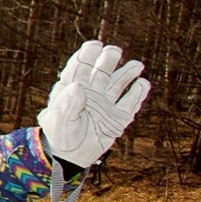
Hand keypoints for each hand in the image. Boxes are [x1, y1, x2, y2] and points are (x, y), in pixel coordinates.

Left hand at [37, 40, 148, 170]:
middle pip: (102, 72)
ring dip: (127, 73)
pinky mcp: (118, 118)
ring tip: (137, 65)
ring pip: (118, 84)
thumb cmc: (59, 135)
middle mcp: (91, 93)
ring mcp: (105, 104)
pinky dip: (137, 93)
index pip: (80, 67)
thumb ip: (67, 103)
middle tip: (114, 51)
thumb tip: (78, 85)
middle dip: (108, 60)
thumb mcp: (57, 120)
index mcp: (72, 89)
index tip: (95, 45)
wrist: (70, 156)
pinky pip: (130, 103)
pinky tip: (142, 83)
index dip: (87, 54)